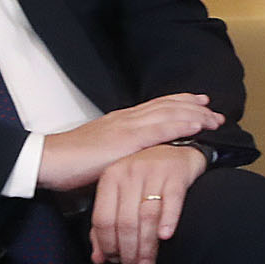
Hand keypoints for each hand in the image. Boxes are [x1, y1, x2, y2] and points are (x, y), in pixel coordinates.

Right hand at [39, 94, 222, 191]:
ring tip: (215, 119)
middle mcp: (127, 118)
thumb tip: (137, 158)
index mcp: (122, 120)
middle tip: (216, 110)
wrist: (48, 160)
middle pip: (168, 106)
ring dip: (196, 115)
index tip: (200, 102)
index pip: (157, 105)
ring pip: (169, 114)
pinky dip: (182, 125)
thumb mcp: (103, 152)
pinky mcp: (126, 140)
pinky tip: (198, 126)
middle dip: (194, 107)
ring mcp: (127, 126)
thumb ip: (121, 150)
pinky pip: (160, 129)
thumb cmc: (71, 161)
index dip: (181, 102)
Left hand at [88, 144, 207, 263]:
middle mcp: (129, 172)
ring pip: (146, 216)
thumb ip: (107, 225)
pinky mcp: (176, 173)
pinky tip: (165, 237)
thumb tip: (98, 258)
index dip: (107, 245)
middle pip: (125, 221)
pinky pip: (171, 201)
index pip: (103, 219)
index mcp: (111, 177)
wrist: (179, 149)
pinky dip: (168, 221)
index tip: (115, 262)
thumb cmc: (147, 176)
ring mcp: (153, 171)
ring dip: (147, 246)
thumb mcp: (122, 195)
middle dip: (128, 251)